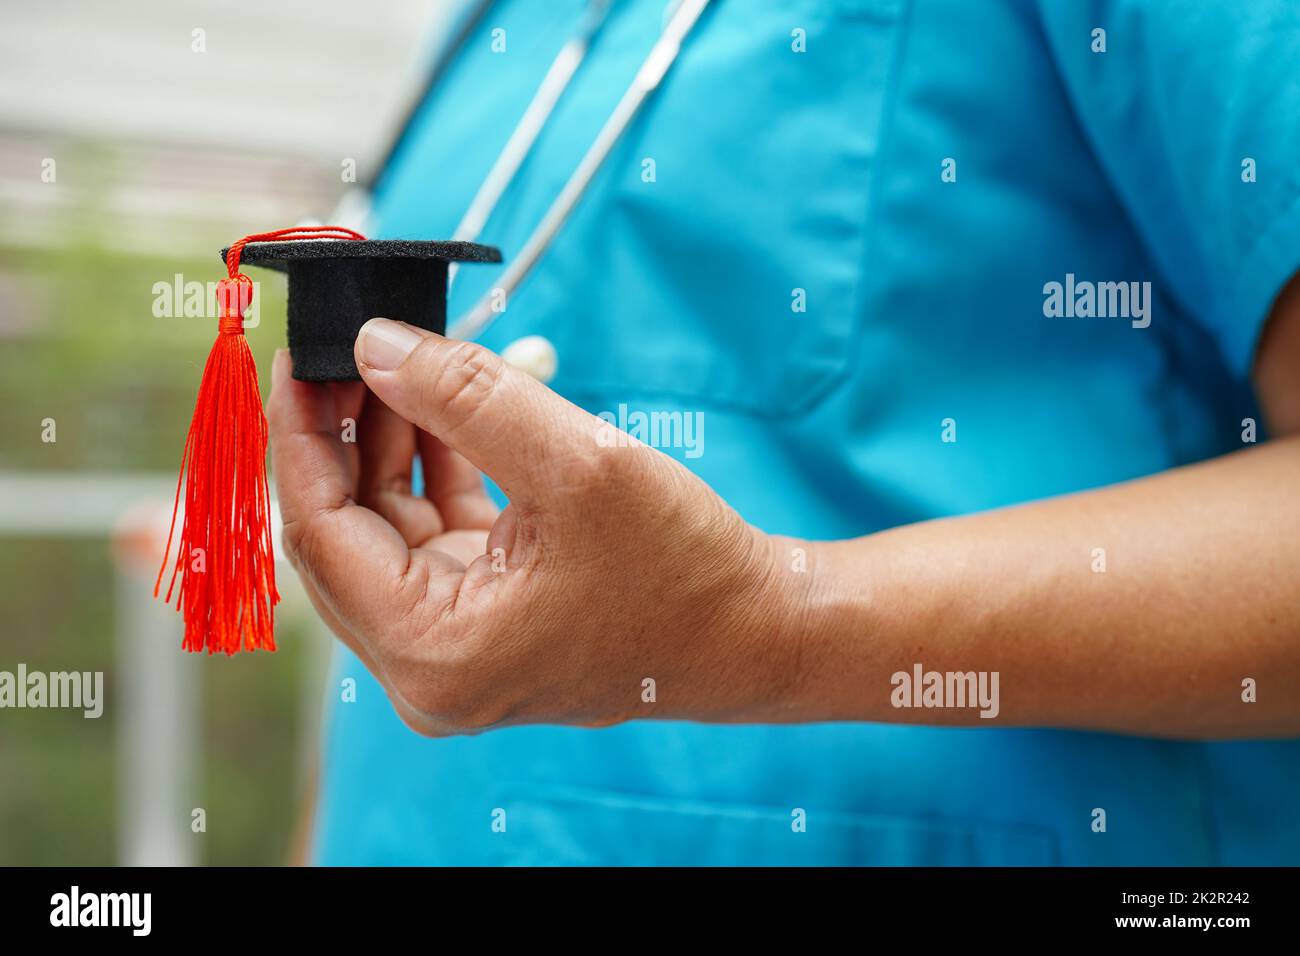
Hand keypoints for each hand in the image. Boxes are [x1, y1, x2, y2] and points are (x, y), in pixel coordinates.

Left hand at [266, 320, 797, 735]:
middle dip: (347, 432)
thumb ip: (465, 397)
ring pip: (389, 528)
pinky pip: (435, 536)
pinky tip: (449, 406)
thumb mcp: (577, 464)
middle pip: (347, 533)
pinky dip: (437, 470)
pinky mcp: (489, 621)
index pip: (321, 534)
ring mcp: (458, 646)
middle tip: (353, 347)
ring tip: (414, 360)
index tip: (300, 357)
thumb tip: (374, 345)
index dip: (302, 436)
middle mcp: (429, 666)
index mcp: (432, 651)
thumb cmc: (684, 569)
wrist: (757, 630)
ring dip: (395, 442)